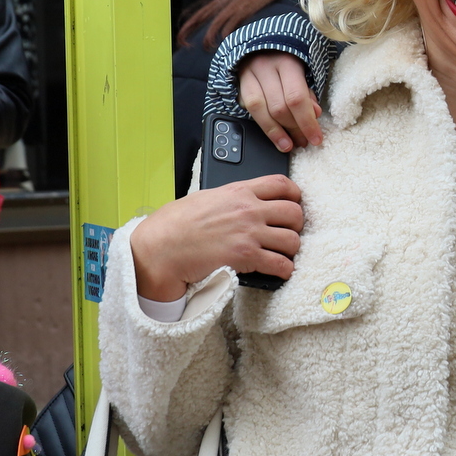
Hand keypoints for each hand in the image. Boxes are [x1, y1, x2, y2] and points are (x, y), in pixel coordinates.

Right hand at [131, 175, 303, 300]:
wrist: (160, 248)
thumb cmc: (175, 224)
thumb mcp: (206, 197)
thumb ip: (231, 198)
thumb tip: (244, 202)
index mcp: (238, 191)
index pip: (281, 184)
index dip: (294, 195)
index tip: (295, 204)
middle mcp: (248, 209)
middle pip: (294, 213)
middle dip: (295, 225)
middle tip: (288, 233)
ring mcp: (249, 232)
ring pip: (293, 240)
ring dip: (291, 250)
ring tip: (283, 254)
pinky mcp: (246, 256)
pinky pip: (281, 264)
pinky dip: (285, 270)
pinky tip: (280, 271)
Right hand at [239, 52, 320, 151]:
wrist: (262, 44)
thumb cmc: (288, 60)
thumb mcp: (303, 71)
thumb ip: (308, 93)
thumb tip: (314, 114)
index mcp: (287, 62)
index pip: (297, 98)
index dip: (307, 122)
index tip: (316, 139)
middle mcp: (265, 67)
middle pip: (279, 107)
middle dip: (294, 129)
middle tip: (303, 141)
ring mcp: (249, 74)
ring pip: (260, 110)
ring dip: (276, 132)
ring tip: (288, 145)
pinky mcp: (239, 83)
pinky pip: (249, 108)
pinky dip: (263, 125)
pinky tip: (274, 135)